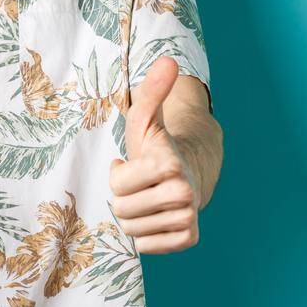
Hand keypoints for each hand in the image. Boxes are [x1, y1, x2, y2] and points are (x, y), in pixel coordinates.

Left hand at [109, 54, 201, 254]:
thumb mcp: (145, 119)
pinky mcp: (188, 239)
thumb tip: (169, 60)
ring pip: (131, 230)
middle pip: (122, 210)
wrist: (186, 175)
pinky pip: (146, 247)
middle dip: (124, 197)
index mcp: (170, 163)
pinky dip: (145, 235)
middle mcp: (184, 193)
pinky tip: (155, 217)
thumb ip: (152, 91)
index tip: (132, 165)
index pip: (118, 183)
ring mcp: (189, 218)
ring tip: (146, 199)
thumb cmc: (156, 148)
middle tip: (139, 185)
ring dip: (133, 216)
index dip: (118, 174)